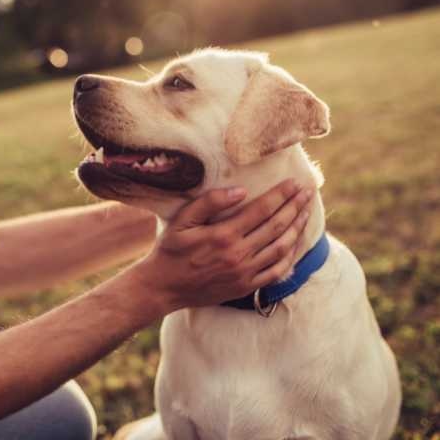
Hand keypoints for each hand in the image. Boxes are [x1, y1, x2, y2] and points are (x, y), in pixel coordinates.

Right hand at [132, 180, 312, 312]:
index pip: (261, 210)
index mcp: (223, 235)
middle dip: (295, 207)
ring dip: (297, 228)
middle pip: (277, 226)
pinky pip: (276, 271)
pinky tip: (295, 243)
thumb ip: (209, 203)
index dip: (281, 195)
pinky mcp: (246, 287)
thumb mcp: (182, 221)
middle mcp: (238, 254)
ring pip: (281, 248)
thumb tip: (240, 191)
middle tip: (308, 192)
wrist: (163, 287)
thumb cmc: (170, 250)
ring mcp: (244, 273)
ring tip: (306, 213)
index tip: (295, 183)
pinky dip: (290, 256)